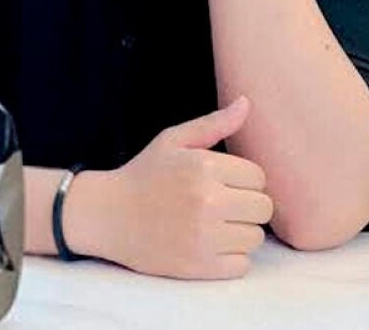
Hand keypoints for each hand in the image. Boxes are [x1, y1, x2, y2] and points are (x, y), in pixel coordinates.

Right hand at [64, 96, 273, 278]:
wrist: (106, 215)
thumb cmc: (143, 174)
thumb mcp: (172, 140)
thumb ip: (213, 124)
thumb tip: (246, 102)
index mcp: (204, 166)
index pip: (259, 177)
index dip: (242, 180)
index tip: (221, 184)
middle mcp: (207, 201)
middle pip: (263, 208)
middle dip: (246, 206)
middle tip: (221, 205)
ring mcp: (204, 236)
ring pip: (255, 237)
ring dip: (239, 232)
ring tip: (213, 225)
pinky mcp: (199, 266)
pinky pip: (242, 264)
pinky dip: (231, 258)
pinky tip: (209, 245)